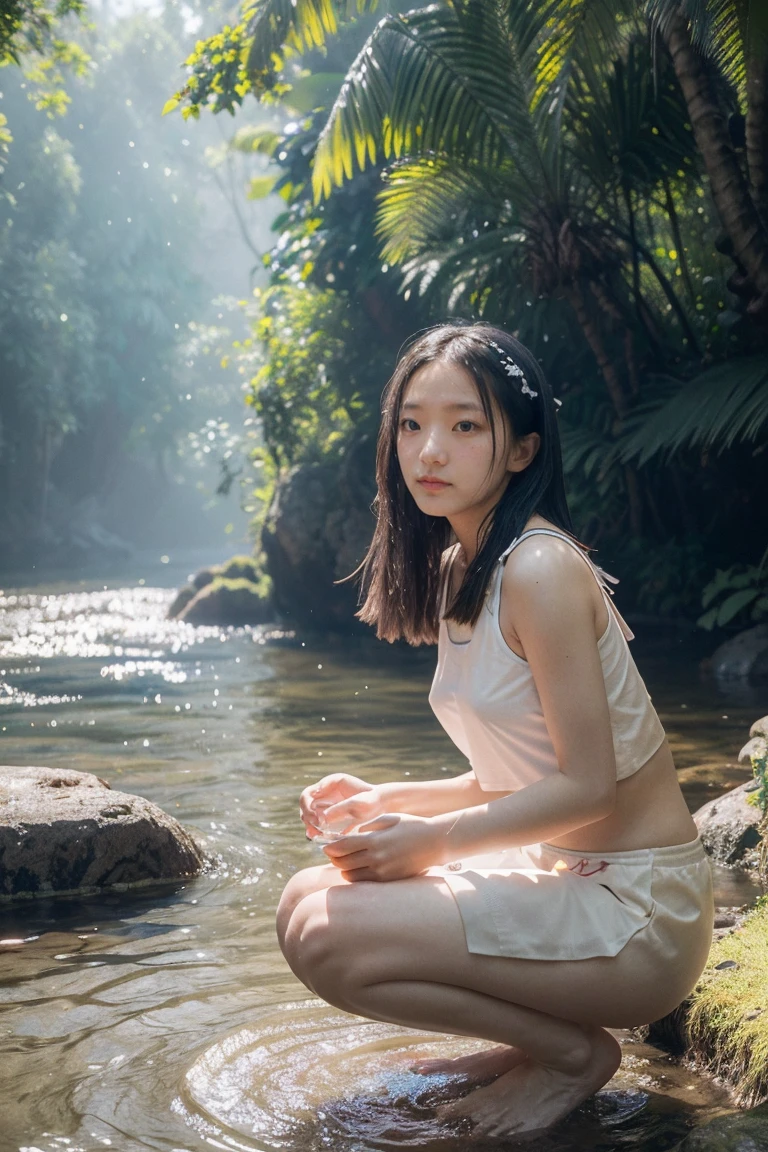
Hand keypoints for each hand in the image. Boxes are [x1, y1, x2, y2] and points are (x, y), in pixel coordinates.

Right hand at [300, 773, 379, 838]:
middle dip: (307, 818)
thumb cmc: (372, 801)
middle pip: (305, 806)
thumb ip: (339, 809)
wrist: (382, 805)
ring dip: (309, 826)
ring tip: (315, 836)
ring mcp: (326, 804)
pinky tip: (318, 838)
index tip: (316, 819)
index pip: (307, 794)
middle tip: (315, 830)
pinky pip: (316, 824)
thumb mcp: (357, 803)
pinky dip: (315, 831)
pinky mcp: (329, 816)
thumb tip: (321, 819)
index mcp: (330, 784)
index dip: (307, 807)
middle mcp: (325, 793)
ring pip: (308, 816)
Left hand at [322, 813, 443, 880]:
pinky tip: (358, 870)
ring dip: (344, 869)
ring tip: (344, 862)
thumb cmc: (412, 825)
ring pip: (351, 876)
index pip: (342, 847)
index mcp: (375, 840)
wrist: (435, 842)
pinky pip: (364, 883)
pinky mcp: (388, 881)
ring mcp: (383, 872)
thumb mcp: (390, 818)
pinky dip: (356, 877)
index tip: (325, 846)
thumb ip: (369, 825)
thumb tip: (353, 833)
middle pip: (343, 862)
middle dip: (334, 858)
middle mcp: (376, 858)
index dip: (330, 847)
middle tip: (331, 854)